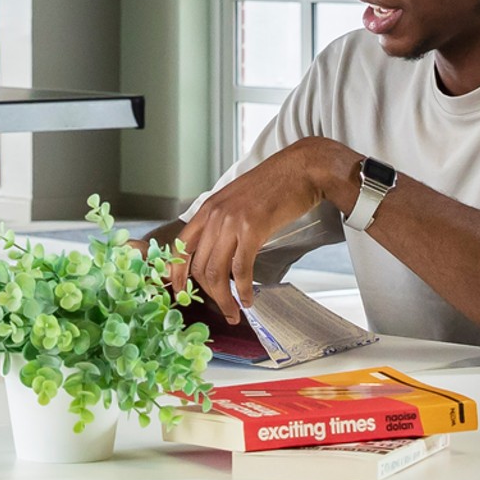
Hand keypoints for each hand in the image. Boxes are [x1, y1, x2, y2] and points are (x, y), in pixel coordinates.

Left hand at [172, 135, 346, 325]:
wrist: (301, 168)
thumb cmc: (275, 185)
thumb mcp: (238, 200)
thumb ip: (224, 222)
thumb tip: (219, 253)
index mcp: (208, 208)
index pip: (181, 247)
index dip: (177, 275)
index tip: (180, 292)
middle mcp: (215, 215)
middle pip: (199, 266)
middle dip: (208, 294)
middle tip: (222, 309)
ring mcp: (232, 222)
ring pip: (217, 272)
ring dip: (224, 298)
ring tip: (234, 310)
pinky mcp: (253, 229)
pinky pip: (241, 269)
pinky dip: (243, 289)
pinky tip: (248, 298)